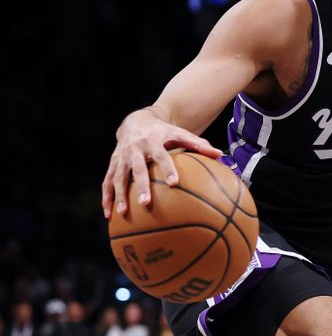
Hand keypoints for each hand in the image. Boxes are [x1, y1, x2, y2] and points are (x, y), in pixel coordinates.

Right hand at [101, 108, 222, 218]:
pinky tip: (109, 215)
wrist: (136, 121)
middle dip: (140, 186)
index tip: (174, 183)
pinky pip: (107, 182)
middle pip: (137, 169)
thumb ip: (199, 145)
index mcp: (153, 141)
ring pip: (118, 177)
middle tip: (146, 203)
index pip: (161, 156)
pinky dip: (106, 198)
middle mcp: (135, 149)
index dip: (167, 168)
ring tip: (123, 213)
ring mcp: (121, 157)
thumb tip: (221, 155)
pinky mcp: (112, 164)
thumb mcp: (180, 133)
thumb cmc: (163, 131)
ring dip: (119, 195)